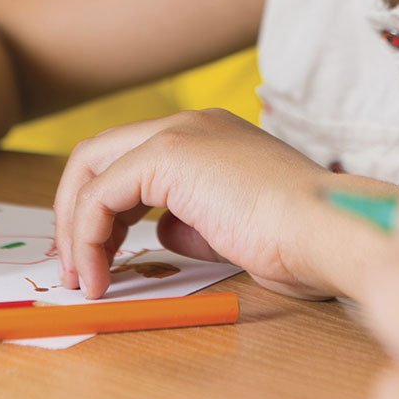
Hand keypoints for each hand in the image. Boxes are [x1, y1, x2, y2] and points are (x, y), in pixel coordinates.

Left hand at [52, 109, 333, 298]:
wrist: (324, 228)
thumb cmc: (296, 238)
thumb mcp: (230, 227)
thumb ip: (190, 221)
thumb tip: (161, 231)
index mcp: (209, 134)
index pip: (131, 158)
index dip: (103, 208)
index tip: (99, 255)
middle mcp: (190, 124)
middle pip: (99, 155)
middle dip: (75, 212)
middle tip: (76, 264)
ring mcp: (179, 132)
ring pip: (92, 167)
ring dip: (76, 225)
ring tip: (84, 275)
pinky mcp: (169, 154)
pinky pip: (102, 193)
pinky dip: (87, 234)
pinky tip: (99, 271)